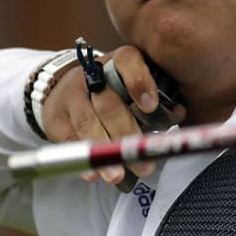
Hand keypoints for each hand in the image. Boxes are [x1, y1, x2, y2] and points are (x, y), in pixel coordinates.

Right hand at [40, 45, 185, 184]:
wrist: (71, 88)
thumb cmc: (118, 90)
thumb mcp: (138, 86)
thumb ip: (159, 99)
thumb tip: (179, 113)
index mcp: (120, 61)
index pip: (128, 61)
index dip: (139, 82)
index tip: (151, 107)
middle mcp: (94, 74)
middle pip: (109, 103)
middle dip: (126, 134)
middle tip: (140, 159)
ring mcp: (72, 94)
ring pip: (87, 122)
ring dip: (103, 151)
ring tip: (118, 174)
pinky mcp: (56, 116)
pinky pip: (68, 139)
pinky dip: (83, 158)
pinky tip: (94, 174)